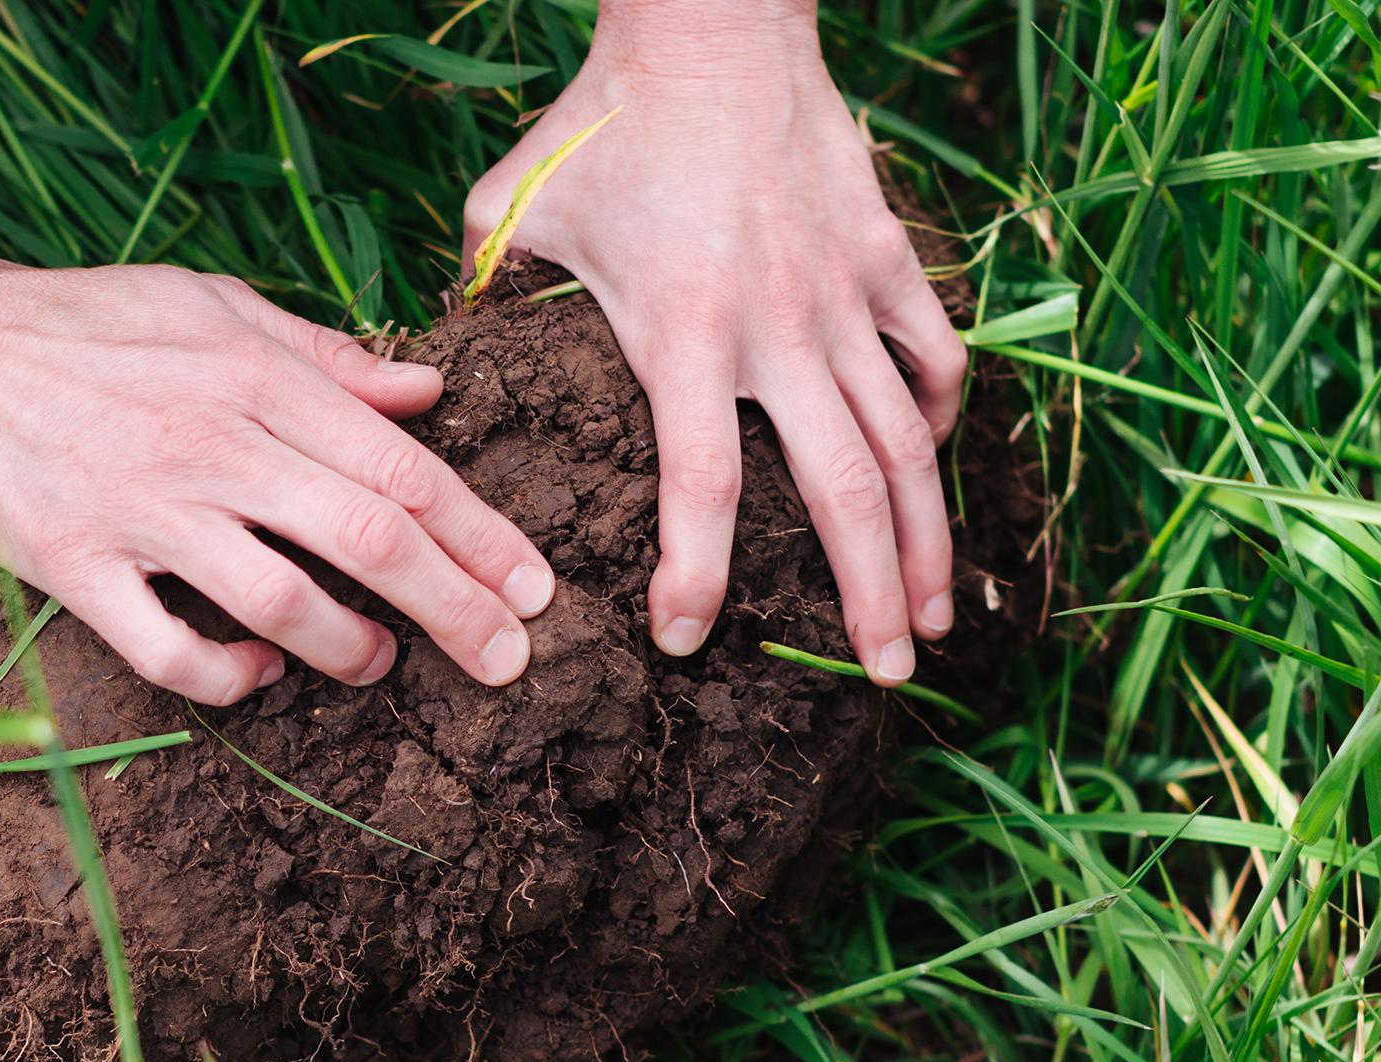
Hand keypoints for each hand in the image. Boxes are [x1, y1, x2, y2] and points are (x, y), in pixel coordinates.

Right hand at [0, 252, 555, 705]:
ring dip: (351, 646)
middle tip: (509, 661)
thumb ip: (325, 356)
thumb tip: (428, 392)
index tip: (535, 586)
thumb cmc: (87, 323)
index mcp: (256, 378)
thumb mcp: (214, 306)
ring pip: (281, 600)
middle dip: (455, 607)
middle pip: (366, 539)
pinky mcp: (75, 565)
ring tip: (383, 662)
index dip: (480, 534)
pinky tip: (263, 672)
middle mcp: (211, 444)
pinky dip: (228, 674)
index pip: (399, 468)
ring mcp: (142, 510)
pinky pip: (167, 648)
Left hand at [462, 0, 966, 684]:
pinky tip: (930, 467)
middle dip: (868, 597)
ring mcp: (845, 294)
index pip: (704, 488)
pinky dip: (938, 418)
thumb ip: (486, 294)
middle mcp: (778, 329)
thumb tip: (441, 362)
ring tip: (934, 615)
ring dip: (925, 536)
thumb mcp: (516, 209)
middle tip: (889, 677)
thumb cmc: (603, 121)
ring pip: (908, 441)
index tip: (686, 638)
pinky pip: (934, 355)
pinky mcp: (888, 255)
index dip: (698, 576)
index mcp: (683, 332)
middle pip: (843, 492)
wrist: (713, 25)